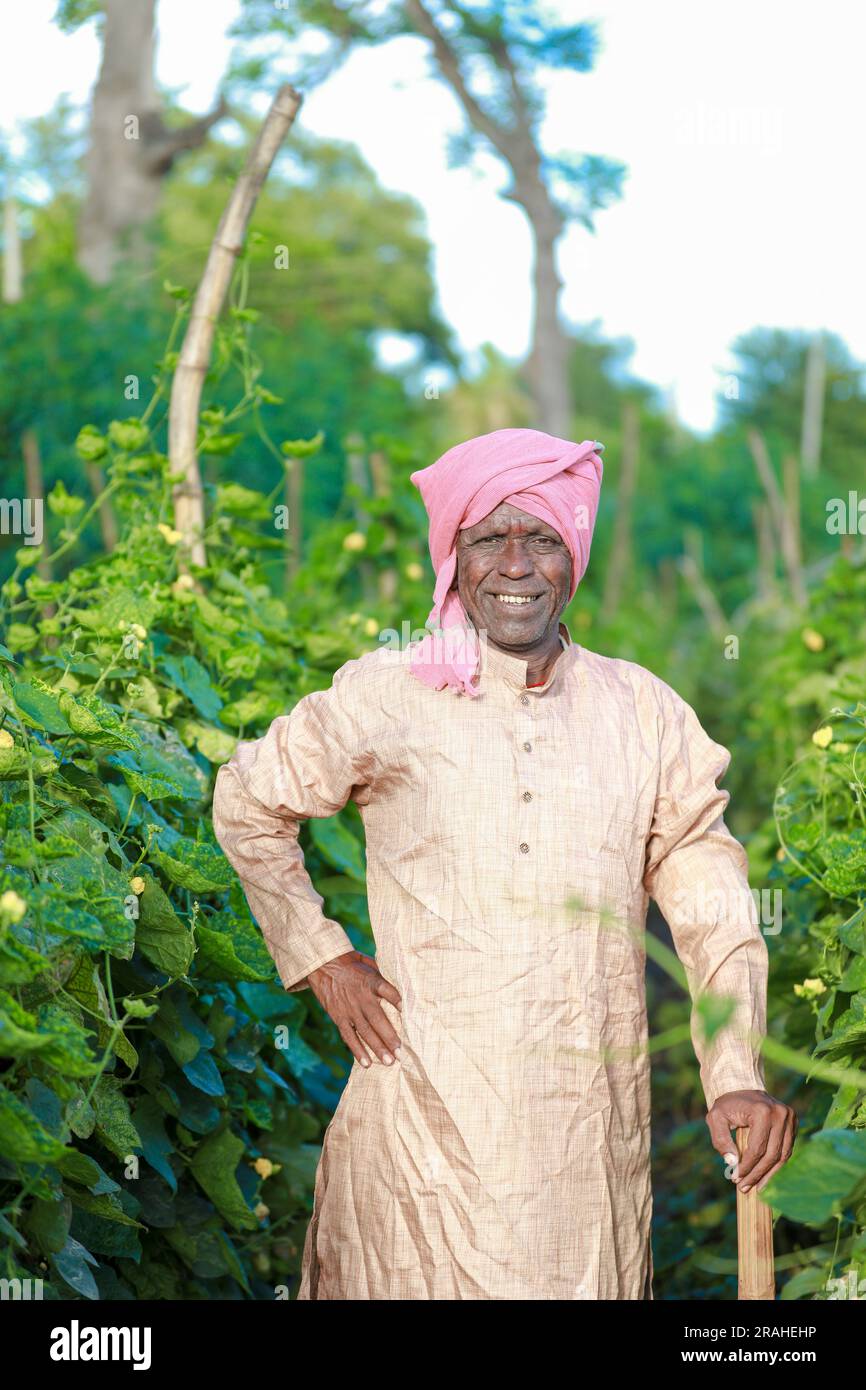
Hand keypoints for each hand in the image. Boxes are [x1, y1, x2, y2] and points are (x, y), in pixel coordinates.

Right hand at [308, 949, 401, 1068]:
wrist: (322, 964)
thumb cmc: (351, 963)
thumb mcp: (369, 963)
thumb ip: (384, 976)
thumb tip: (402, 986)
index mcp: (371, 981)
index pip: (389, 992)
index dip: (399, 1002)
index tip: (410, 1014)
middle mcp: (361, 996)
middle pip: (378, 1018)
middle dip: (390, 1036)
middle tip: (401, 1052)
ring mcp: (349, 1008)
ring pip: (365, 1031)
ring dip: (377, 1047)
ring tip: (389, 1061)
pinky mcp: (339, 1016)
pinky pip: (348, 1035)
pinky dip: (357, 1050)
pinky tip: (367, 1062)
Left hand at [706, 1089, 796, 1193]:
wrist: (742, 1087)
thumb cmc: (727, 1105)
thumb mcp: (716, 1118)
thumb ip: (721, 1140)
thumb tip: (732, 1163)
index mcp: (762, 1111)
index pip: (757, 1148)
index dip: (747, 1167)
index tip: (736, 1179)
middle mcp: (780, 1114)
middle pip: (772, 1155)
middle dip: (757, 1174)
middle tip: (744, 1187)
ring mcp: (790, 1118)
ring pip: (783, 1155)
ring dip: (769, 1174)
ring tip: (756, 1187)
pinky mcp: (793, 1123)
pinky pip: (787, 1150)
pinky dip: (776, 1164)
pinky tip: (765, 1175)